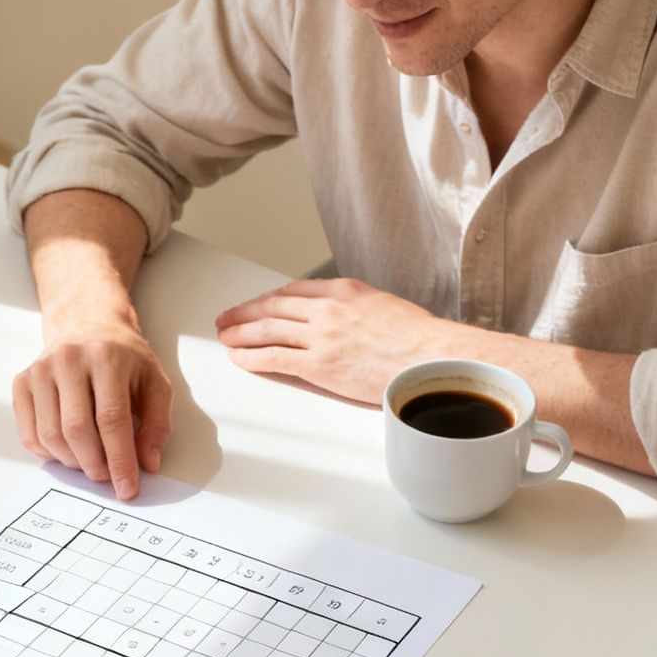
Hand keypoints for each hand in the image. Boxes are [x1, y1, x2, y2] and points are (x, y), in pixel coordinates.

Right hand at [12, 320, 171, 499]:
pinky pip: (30, 435)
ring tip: (91, 462)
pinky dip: (50, 454)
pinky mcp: (22, 382)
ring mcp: (40, 370)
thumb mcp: (155, 382)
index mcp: (106, 358)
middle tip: (108, 477)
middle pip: (77, 430)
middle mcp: (68, 360)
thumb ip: (157, 424)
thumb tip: (148, 464)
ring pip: (51, 436)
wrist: (86, 323)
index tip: (127, 488)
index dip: (120, 460)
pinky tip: (69, 449)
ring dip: (73, 462)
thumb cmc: (123, 357)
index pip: (111, 420)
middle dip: (95, 466)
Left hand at [215, 278, 454, 402]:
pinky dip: (251, 357)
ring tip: (224, 338)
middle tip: (226, 320)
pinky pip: (274, 358)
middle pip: (273, 307)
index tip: (255, 305)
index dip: (268, 299)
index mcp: (344, 290)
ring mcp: (321, 336)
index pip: (294, 291)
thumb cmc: (418, 340)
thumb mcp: (383, 306)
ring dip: (240, 334)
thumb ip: (355, 308)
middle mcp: (327, 309)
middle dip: (244, 313)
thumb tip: (342, 320)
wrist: (431, 358)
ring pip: (268, 330)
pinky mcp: (319, 365)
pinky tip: (238, 358)